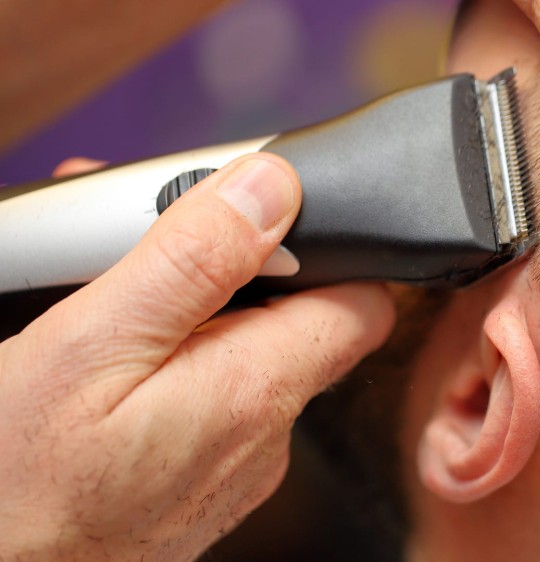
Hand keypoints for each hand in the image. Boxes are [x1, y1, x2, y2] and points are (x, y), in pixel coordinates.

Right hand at [0, 154, 394, 560]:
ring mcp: (236, 465)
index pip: (362, 303)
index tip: (271, 214)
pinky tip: (116, 351)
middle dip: (231, 266)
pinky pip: (213, 399)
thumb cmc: (19, 490)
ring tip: (109, 286)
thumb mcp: (92, 348)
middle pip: (296, 321)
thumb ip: (192, 264)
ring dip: (192, 310)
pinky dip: (175, 360)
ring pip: (246, 356)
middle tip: (145, 234)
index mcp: (255, 391)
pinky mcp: (202, 481)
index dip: (332, 247)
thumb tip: (271, 190)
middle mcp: (264, 435)